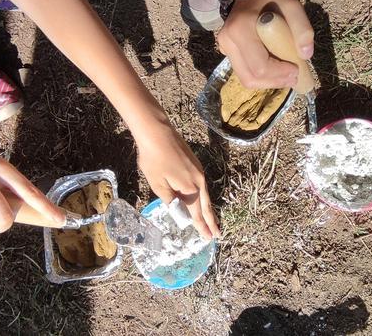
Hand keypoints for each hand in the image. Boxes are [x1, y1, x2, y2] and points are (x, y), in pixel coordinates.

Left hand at [136, 124, 219, 239]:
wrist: (157, 133)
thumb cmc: (154, 159)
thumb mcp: (158, 184)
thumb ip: (171, 201)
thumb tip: (181, 214)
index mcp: (190, 189)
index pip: (196, 213)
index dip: (201, 226)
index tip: (209, 238)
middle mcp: (199, 181)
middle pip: (206, 205)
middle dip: (211, 221)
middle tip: (217, 234)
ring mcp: (199, 171)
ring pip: (205, 195)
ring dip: (208, 209)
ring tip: (212, 221)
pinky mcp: (195, 164)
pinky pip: (202, 186)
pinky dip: (203, 197)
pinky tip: (201, 200)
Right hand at [217, 0, 313, 88]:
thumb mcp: (292, 5)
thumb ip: (302, 28)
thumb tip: (306, 55)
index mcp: (240, 30)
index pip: (260, 67)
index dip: (280, 74)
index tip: (297, 70)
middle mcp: (227, 41)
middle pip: (250, 78)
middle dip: (274, 82)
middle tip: (294, 77)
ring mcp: (224, 46)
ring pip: (245, 79)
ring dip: (267, 82)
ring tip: (286, 75)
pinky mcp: (226, 50)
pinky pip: (243, 71)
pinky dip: (260, 76)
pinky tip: (274, 68)